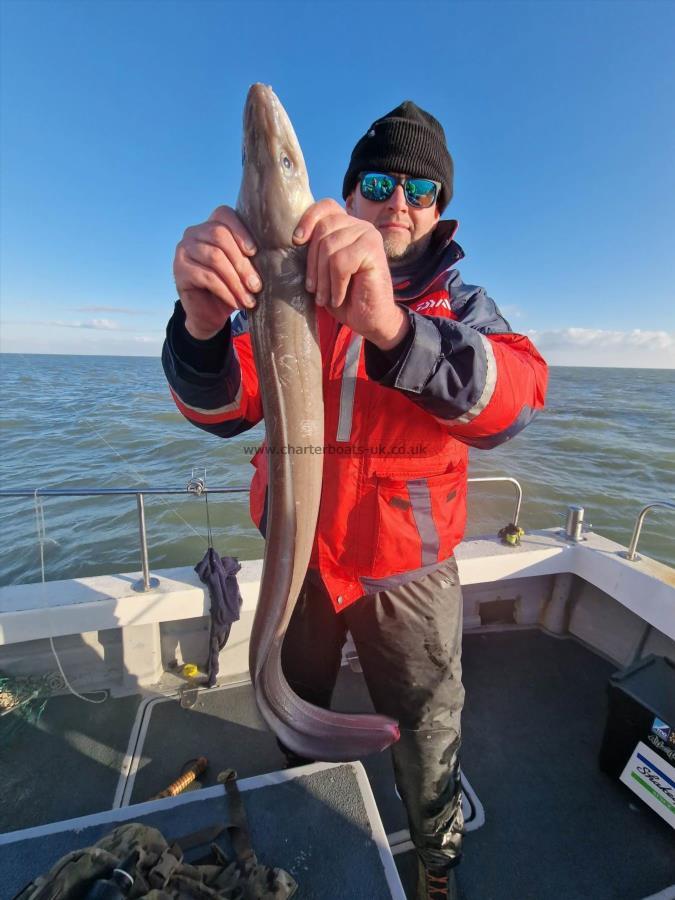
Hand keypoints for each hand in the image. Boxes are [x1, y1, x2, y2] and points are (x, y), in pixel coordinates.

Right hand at [173, 206, 261, 339]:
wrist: (208, 314)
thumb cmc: (230, 287)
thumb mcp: (242, 268)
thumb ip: (250, 254)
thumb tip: (275, 251)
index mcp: (211, 225)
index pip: (224, 214)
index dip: (240, 230)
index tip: (255, 251)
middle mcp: (193, 233)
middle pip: (220, 236)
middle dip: (242, 263)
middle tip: (257, 286)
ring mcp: (183, 250)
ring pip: (215, 258)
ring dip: (236, 281)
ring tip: (250, 299)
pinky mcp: (180, 270)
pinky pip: (207, 277)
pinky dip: (226, 291)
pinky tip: (237, 303)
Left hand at [293, 199, 409, 350]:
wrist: (371, 320)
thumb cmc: (345, 297)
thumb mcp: (323, 271)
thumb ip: (315, 250)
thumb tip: (292, 238)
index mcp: (347, 226)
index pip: (325, 207)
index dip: (308, 219)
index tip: (296, 241)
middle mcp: (360, 226)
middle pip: (322, 229)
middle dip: (313, 264)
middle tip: (314, 289)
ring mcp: (369, 235)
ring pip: (329, 247)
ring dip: (323, 279)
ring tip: (325, 297)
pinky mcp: (374, 250)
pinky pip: (341, 262)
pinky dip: (336, 285)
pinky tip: (339, 297)